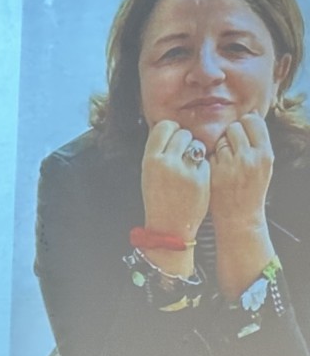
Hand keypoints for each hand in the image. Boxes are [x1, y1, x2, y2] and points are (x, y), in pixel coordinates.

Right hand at [140, 119, 208, 266]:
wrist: (168, 228)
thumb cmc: (159, 201)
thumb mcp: (149, 175)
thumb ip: (159, 153)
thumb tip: (172, 131)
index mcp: (150, 160)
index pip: (164, 126)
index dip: (172, 130)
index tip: (174, 138)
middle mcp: (166, 162)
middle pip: (182, 133)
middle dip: (185, 142)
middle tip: (183, 155)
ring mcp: (184, 169)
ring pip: (196, 144)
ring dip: (196, 151)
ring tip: (189, 167)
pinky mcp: (200, 177)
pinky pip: (205, 160)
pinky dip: (203, 167)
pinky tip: (196, 180)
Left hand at [208, 112, 274, 231]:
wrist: (239, 216)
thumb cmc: (251, 188)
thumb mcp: (264, 164)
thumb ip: (257, 141)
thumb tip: (248, 115)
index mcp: (264, 154)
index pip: (252, 121)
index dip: (245, 123)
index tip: (242, 132)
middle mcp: (248, 158)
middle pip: (234, 128)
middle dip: (230, 135)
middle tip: (231, 148)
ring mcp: (228, 166)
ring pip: (219, 140)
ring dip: (219, 146)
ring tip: (224, 161)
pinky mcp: (211, 174)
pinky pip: (208, 154)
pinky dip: (209, 158)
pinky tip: (214, 170)